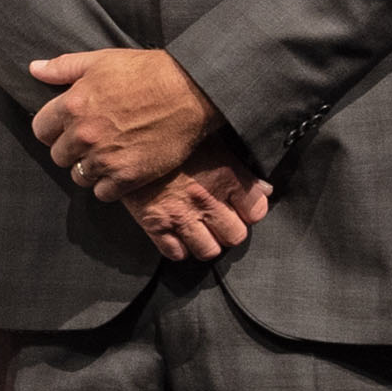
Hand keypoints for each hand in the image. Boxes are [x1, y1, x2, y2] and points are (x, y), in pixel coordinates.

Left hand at [28, 48, 222, 197]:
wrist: (189, 92)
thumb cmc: (146, 72)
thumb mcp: (100, 60)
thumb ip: (63, 68)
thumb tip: (34, 69)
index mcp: (72, 106)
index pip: (40, 130)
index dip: (54, 129)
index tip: (69, 127)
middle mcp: (83, 135)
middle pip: (59, 156)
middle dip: (72, 150)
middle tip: (94, 141)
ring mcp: (104, 158)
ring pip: (79, 176)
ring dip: (90, 168)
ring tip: (110, 154)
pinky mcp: (127, 177)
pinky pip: (103, 193)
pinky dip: (110, 186)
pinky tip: (122, 170)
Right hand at [123, 146, 273, 259]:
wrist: (126, 137)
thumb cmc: (172, 137)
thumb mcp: (212, 143)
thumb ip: (241, 169)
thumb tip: (265, 190)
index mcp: (224, 175)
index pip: (256, 211)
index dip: (249, 210)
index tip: (240, 207)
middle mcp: (206, 199)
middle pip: (235, 236)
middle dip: (229, 230)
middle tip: (219, 220)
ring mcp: (179, 215)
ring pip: (209, 251)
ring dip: (206, 242)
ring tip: (199, 229)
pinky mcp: (154, 224)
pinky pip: (175, 253)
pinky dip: (179, 247)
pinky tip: (177, 233)